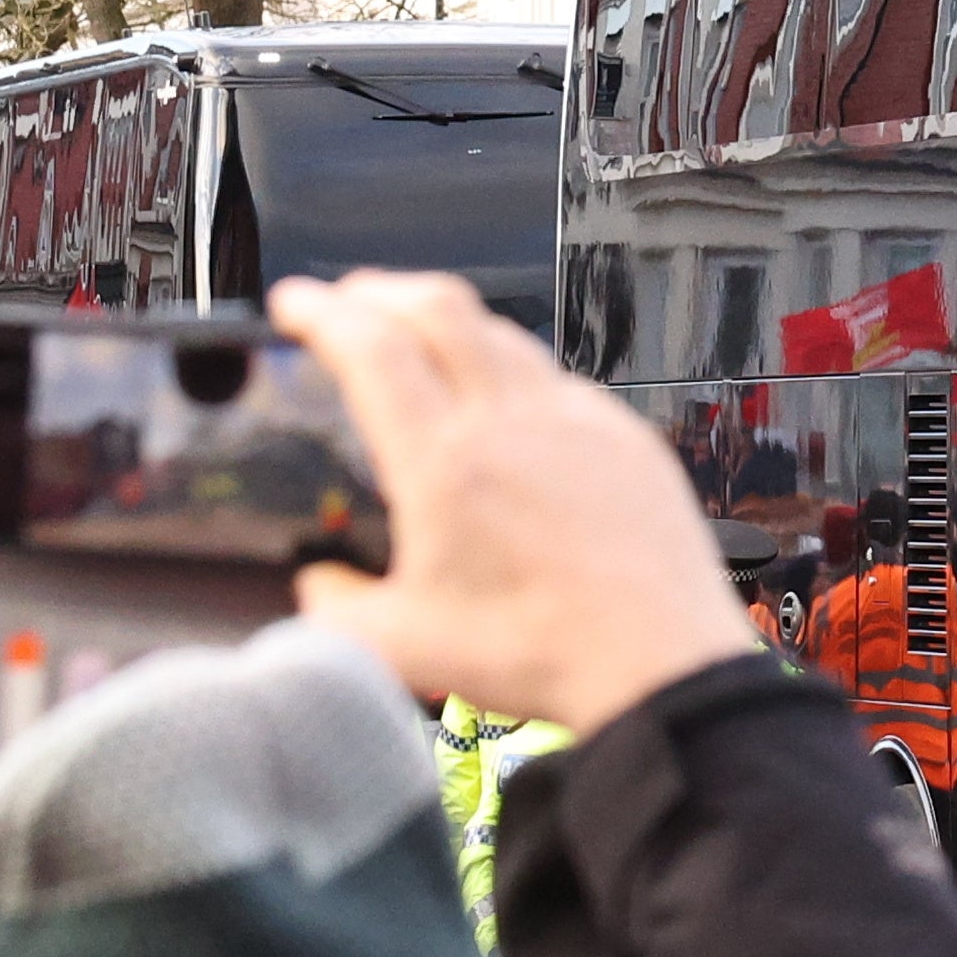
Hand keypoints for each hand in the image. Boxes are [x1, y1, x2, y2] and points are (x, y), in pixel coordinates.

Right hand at [272, 272, 754, 736]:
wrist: (660, 666)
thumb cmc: (542, 654)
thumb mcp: (405, 648)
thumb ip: (337, 610)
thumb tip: (318, 582)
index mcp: (445, 463)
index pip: (371, 349)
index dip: (322, 312)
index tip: (296, 302)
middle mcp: (512, 422)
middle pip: (438, 308)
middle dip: (380, 289)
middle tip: (350, 299)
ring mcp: (577, 419)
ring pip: (503, 334)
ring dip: (449, 320)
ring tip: (423, 339)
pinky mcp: (625, 436)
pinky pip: (558, 378)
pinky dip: (513, 368)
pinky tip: (508, 401)